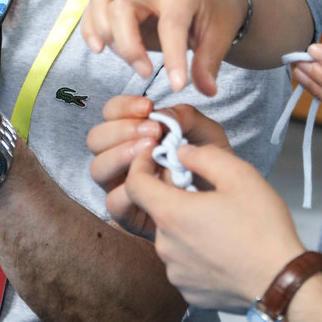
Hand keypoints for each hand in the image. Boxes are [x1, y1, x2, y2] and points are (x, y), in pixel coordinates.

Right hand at [82, 0, 245, 95]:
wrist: (211, 0)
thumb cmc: (216, 16)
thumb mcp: (222, 37)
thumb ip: (209, 64)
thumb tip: (204, 91)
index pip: (170, 24)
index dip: (172, 57)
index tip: (178, 86)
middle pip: (122, 8)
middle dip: (129, 46)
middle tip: (146, 73)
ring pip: (102, 0)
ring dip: (105, 33)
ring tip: (124, 60)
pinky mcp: (121, 5)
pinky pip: (94, 6)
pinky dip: (90, 27)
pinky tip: (100, 49)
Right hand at [88, 95, 231, 235]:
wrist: (225, 204)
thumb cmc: (210, 166)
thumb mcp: (206, 135)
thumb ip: (186, 117)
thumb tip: (161, 114)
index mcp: (133, 134)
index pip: (110, 113)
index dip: (123, 107)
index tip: (148, 107)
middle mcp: (120, 159)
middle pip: (95, 139)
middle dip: (121, 130)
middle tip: (152, 132)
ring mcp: (120, 186)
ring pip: (97, 169)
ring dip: (120, 155)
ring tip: (151, 152)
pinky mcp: (127, 214)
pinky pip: (113, 200)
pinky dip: (131, 189)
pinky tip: (154, 182)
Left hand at [108, 141, 301, 310]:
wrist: (282, 283)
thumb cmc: (263, 227)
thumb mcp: (240, 175)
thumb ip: (203, 155)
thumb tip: (181, 152)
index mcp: (171, 214)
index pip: (133, 184)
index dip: (141, 165)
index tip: (158, 157)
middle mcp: (165, 246)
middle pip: (157, 211)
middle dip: (174, 197)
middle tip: (206, 194)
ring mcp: (176, 272)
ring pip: (171, 239)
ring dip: (186, 227)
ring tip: (221, 225)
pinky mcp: (189, 292)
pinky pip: (184, 264)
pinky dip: (196, 253)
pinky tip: (223, 250)